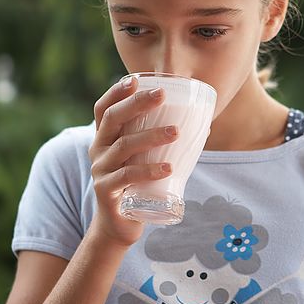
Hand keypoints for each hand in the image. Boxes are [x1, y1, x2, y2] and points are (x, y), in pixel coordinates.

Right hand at [88, 76, 178, 247]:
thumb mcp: (142, 157)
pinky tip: (168, 168)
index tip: (136, 79)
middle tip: (161, 94)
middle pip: (113, 119)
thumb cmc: (137, 183)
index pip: (104, 108)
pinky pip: (127, 176)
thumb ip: (162, 140)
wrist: (119, 225)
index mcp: (105, 138)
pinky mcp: (106, 191)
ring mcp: (101, 170)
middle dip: (136, 103)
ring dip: (151, 136)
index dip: (116, 91)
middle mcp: (98, 149)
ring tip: (176, 132)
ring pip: (124, 146)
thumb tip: (205, 123)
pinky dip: (149, 170)